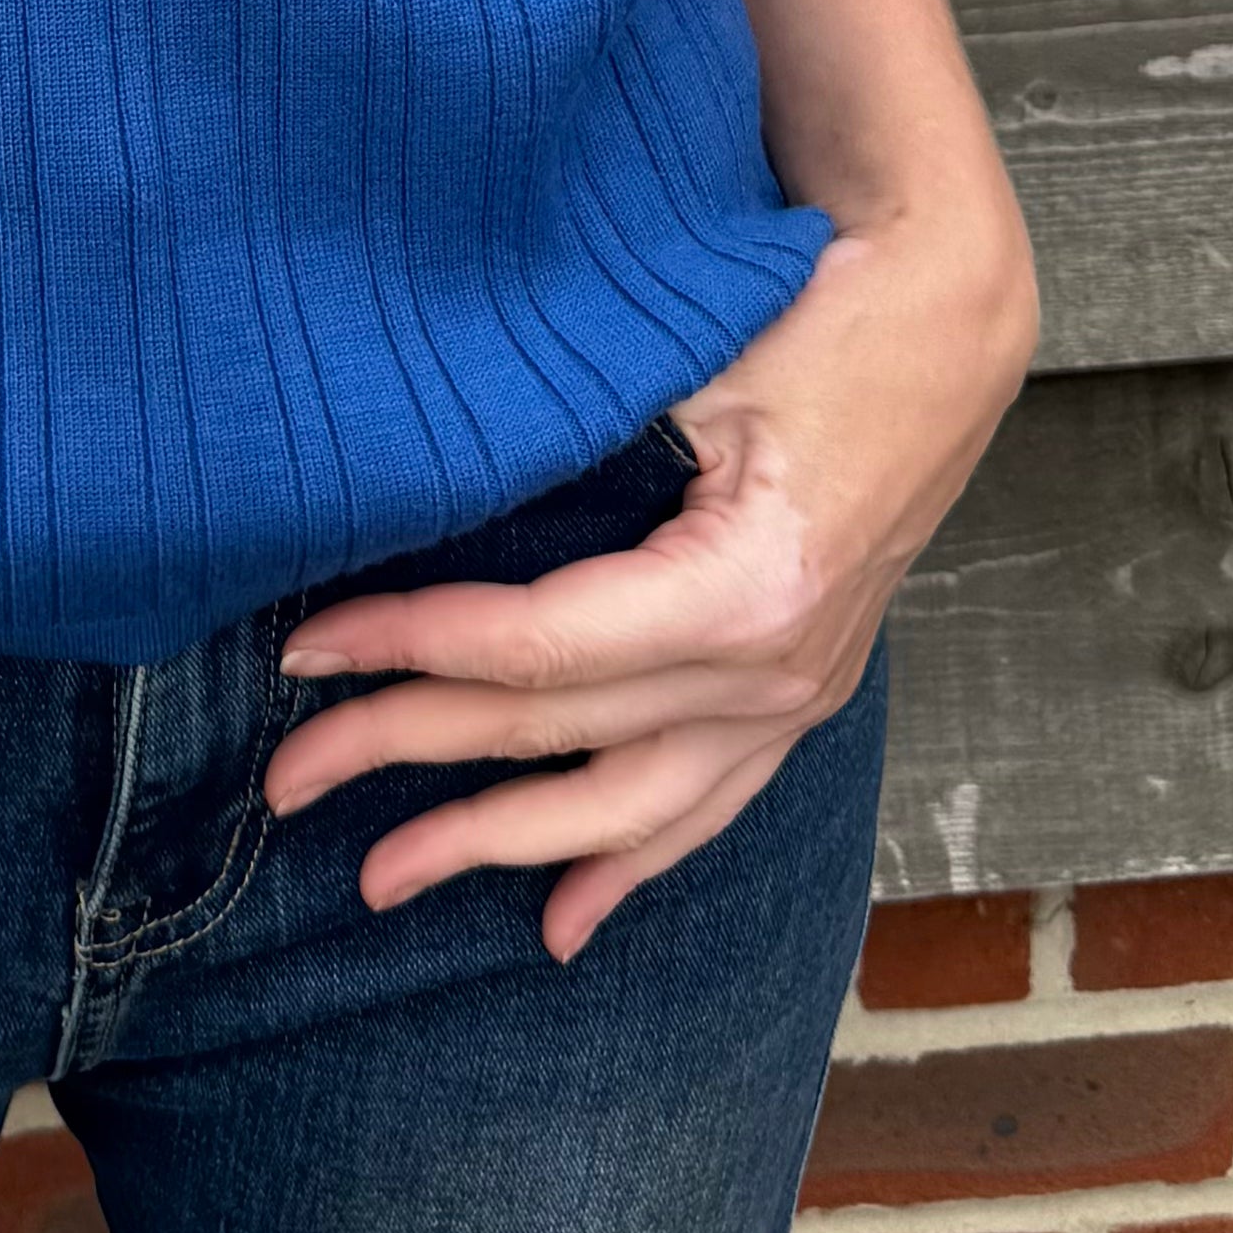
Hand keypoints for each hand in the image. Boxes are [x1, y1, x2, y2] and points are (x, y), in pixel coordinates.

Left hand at [256, 212, 1034, 960]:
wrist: (946, 311)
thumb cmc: (811, 308)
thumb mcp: (686, 363)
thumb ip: (572, 446)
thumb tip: (414, 485)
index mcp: (740, 590)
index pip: (535, 648)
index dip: (408, 649)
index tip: (305, 652)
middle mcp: (772, 670)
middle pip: (556, 732)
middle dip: (408, 751)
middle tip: (287, 774)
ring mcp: (796, 693)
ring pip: (625, 807)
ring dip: (496, 843)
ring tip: (382, 876)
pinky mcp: (805, 690)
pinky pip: (707, 806)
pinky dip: (629, 865)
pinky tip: (562, 924)